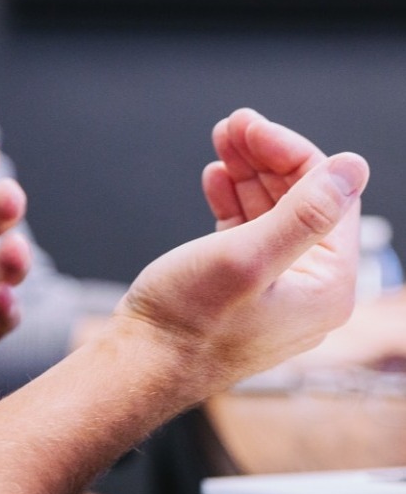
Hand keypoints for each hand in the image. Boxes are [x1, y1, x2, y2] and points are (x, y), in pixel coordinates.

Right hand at [118, 112, 369, 396]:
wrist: (139, 367)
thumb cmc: (186, 324)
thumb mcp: (247, 258)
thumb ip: (305, 213)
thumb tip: (353, 168)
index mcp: (327, 288)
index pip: (330, 197)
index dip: (291, 153)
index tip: (252, 127)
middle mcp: (310, 292)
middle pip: (303, 202)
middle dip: (267, 159)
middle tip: (233, 126)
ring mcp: (277, 293)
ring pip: (273, 215)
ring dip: (248, 175)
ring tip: (221, 145)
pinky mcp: (244, 293)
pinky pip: (250, 236)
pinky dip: (234, 204)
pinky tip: (216, 181)